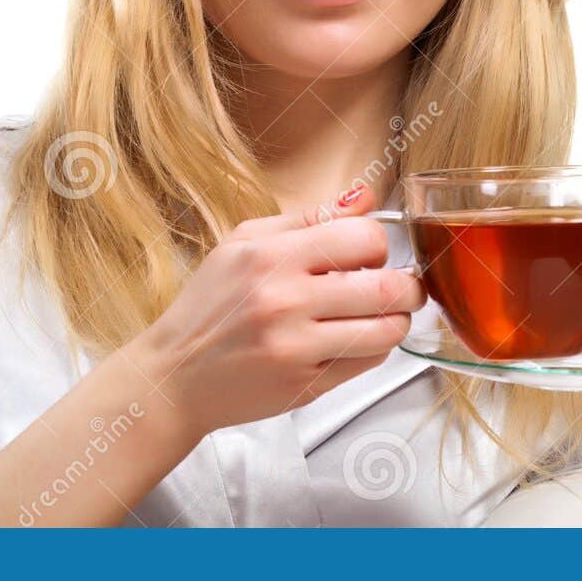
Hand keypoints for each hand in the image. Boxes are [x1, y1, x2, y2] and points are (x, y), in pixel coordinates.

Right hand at [132, 183, 426, 437]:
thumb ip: (308, 218)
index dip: (377, 244)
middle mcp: (284, 301)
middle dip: (407, 286)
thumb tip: (364, 195)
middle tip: (400, 287)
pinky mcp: (306, 385)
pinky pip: (367, 363)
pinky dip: (373, 349)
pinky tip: (353, 339)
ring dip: (397, 320)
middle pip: (388, 287)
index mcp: (271, 256)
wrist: (174, 374)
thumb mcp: (244, 244)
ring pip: (387, 330)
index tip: (369, 253)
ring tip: (382, 314)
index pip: (363, 237)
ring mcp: (297, 347)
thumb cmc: (208, 307)